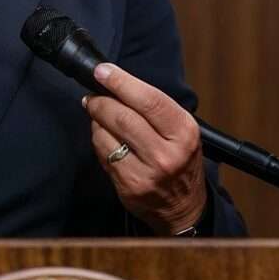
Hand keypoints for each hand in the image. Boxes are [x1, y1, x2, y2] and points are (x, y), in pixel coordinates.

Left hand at [83, 62, 206, 234]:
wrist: (184, 208)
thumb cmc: (180, 160)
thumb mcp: (180, 130)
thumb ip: (153, 107)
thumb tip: (115, 81)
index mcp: (184, 131)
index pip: (148, 99)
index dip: (121, 82)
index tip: (103, 71)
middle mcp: (167, 153)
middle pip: (122, 115)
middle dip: (101, 100)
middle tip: (93, 94)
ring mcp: (147, 172)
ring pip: (107, 133)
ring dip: (96, 118)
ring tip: (98, 113)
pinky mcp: (129, 186)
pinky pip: (102, 152)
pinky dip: (98, 138)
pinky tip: (104, 136)